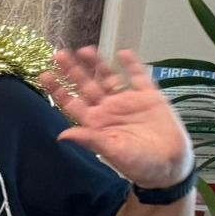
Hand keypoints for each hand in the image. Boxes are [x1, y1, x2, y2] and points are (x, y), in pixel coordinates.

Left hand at [40, 48, 193, 188]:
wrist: (169, 165)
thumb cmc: (140, 164)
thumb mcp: (112, 152)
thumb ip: (90, 140)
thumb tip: (63, 135)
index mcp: (96, 123)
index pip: (72, 103)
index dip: (58, 89)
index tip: (45, 75)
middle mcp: (109, 109)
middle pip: (87, 86)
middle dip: (73, 71)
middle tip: (59, 55)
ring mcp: (128, 101)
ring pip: (109, 78)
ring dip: (98, 64)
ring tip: (85, 50)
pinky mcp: (149, 97)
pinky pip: (139, 77)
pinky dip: (132, 65)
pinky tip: (123, 53)